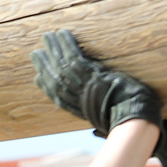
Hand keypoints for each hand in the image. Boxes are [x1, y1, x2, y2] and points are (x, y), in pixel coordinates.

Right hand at [31, 30, 160, 136]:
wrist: (132, 115)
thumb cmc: (124, 118)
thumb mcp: (107, 122)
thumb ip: (100, 121)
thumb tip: (97, 132)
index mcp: (76, 108)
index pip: (55, 95)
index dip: (45, 85)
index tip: (38, 76)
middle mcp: (74, 96)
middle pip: (53, 77)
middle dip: (43, 64)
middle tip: (35, 53)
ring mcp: (82, 84)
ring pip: (61, 63)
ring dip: (53, 48)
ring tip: (46, 36)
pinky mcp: (90, 73)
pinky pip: (74, 55)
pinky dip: (66, 44)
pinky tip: (61, 34)